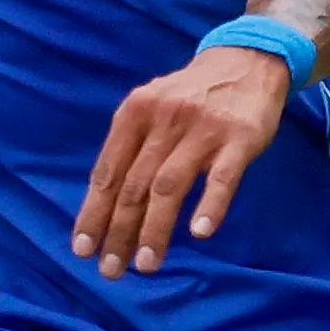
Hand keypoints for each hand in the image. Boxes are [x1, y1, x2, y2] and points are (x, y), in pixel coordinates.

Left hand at [72, 45, 294, 278]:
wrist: (246, 60)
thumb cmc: (190, 95)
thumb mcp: (150, 106)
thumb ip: (130, 147)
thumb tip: (103, 204)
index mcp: (134, 113)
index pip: (108, 172)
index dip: (93, 213)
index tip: (82, 250)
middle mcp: (163, 119)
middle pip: (135, 185)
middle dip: (119, 232)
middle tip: (111, 270)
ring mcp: (202, 129)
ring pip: (170, 186)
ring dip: (155, 229)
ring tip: (146, 264)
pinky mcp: (239, 138)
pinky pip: (222, 178)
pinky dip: (210, 205)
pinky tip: (200, 233)